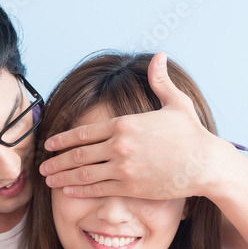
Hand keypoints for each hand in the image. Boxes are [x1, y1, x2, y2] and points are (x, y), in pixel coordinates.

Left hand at [39, 51, 222, 200]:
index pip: (84, 132)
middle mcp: (119, 145)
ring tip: (49, 181)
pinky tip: (67, 191)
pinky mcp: (131, 186)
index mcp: (124, 123)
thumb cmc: (192, 134)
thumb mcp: (175, 103)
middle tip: (42, 167)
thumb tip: (159, 56)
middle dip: (57, 161)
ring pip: (84, 174)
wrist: (205, 163)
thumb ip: (160, 81)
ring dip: (63, 177)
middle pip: (79, 154)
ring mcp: (123, 167)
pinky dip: (80, 191)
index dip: (63, 139)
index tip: (49, 145)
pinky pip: (98, 189)